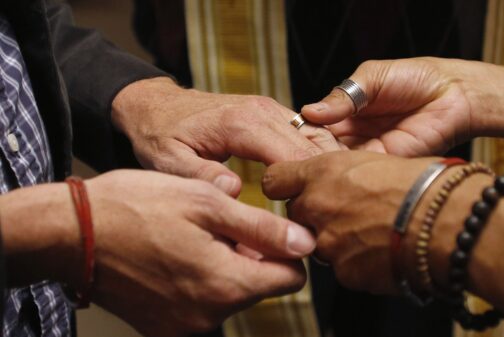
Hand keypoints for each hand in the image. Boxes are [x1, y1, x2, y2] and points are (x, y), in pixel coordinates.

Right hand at [1, 170, 314, 335]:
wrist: (71, 233)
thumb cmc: (135, 207)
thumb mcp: (206, 203)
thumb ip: (262, 228)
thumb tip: (305, 243)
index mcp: (226, 285)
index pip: (291, 279)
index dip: (286, 250)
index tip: (267, 229)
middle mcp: (209, 317)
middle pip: (259, 287)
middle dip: (250, 256)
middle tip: (219, 225)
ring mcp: (183, 326)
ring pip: (229, 294)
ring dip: (223, 266)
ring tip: (192, 236)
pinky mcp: (161, 327)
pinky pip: (200, 305)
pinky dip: (198, 281)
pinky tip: (175, 255)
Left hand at [112, 77, 341, 195]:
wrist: (156, 106)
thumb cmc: (160, 135)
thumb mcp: (168, 161)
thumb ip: (201, 176)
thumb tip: (236, 190)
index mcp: (242, 124)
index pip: (292, 158)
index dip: (303, 191)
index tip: (300, 221)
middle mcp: (263, 111)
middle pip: (311, 149)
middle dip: (319, 182)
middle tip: (319, 217)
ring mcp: (271, 109)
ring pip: (316, 137)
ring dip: (325, 167)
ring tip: (325, 200)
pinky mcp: (273, 112)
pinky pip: (308, 131)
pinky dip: (318, 154)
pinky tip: (318, 180)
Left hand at [262, 151, 437, 293]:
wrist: (448, 221)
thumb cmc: (423, 184)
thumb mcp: (377, 160)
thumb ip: (344, 172)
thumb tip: (339, 179)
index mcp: (323, 172)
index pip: (274, 180)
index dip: (285, 185)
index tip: (293, 188)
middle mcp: (318, 206)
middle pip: (296, 214)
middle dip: (315, 215)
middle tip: (347, 212)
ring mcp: (329, 243)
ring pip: (319, 243)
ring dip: (338, 239)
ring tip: (374, 231)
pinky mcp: (345, 272)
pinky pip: (343, 267)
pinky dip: (358, 261)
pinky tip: (384, 250)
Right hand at [301, 58, 475, 156]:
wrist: (454, 94)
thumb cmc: (416, 78)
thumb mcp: (372, 78)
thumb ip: (342, 96)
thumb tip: (309, 112)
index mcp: (346, 113)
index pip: (315, 127)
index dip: (301, 133)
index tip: (284, 139)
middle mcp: (354, 136)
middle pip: (322, 150)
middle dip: (308, 154)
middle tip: (290, 158)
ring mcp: (368, 151)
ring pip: (338, 164)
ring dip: (324, 166)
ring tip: (305, 167)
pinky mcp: (385, 163)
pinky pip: (360, 171)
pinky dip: (346, 172)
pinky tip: (331, 171)